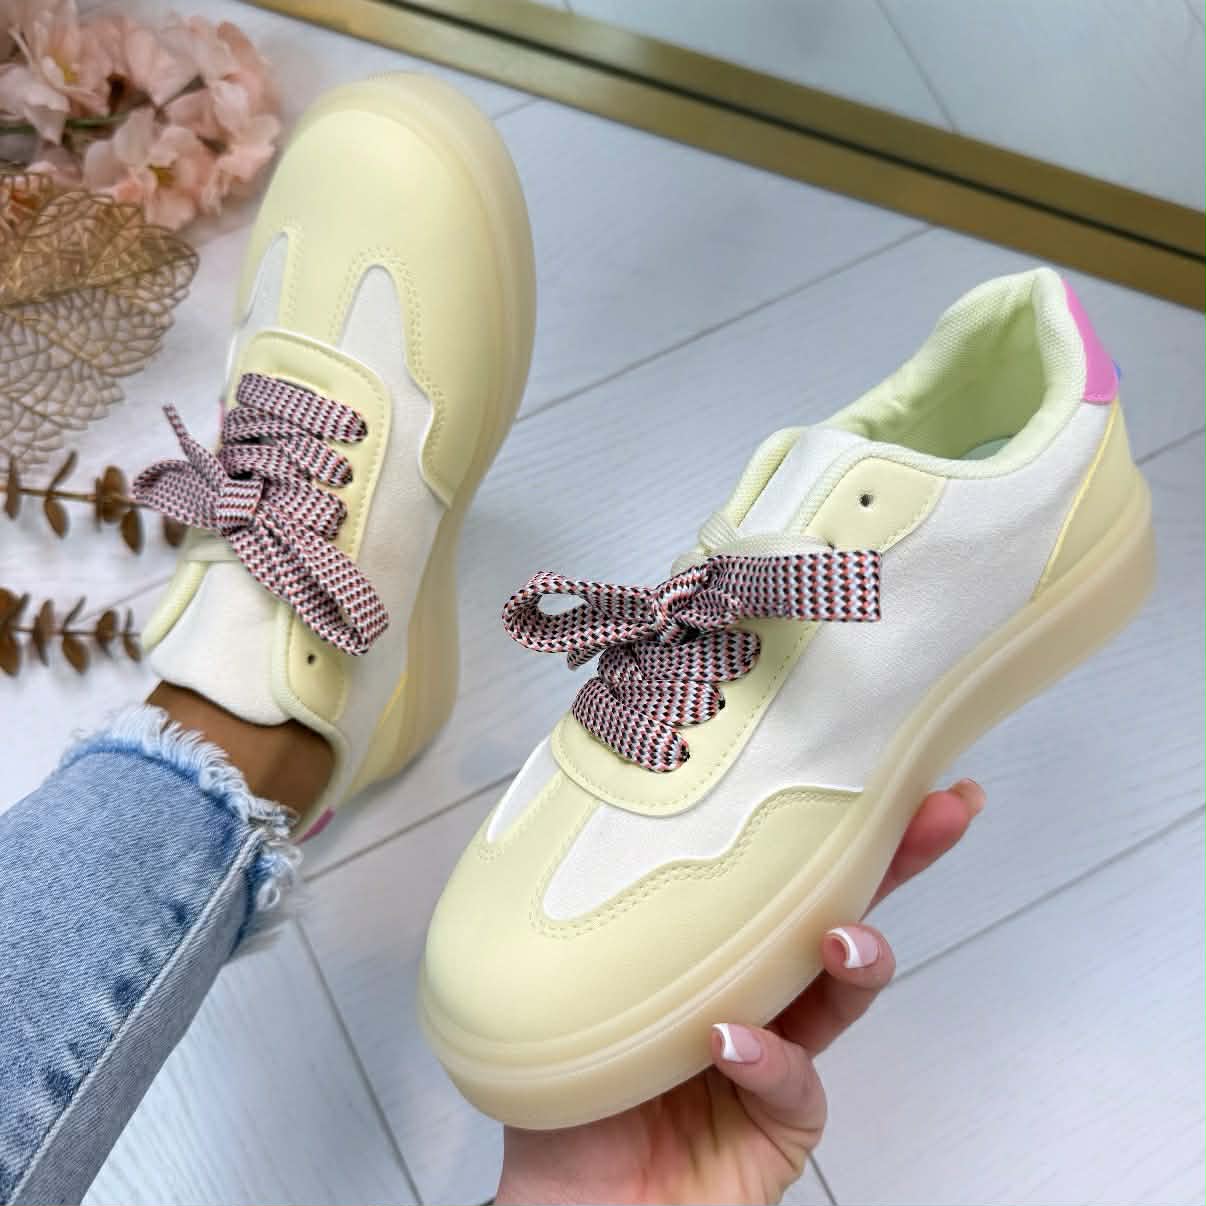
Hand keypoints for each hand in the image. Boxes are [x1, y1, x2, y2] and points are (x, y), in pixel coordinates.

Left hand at [495, 779, 984, 1205]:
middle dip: (897, 858)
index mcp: (709, 942)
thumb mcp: (578, 972)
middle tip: (937, 812)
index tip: (869, 761)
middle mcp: (755, 988)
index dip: (822, 818)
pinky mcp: (782, 1122)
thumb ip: (608, 904)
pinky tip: (731, 1045)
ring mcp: (776, 1054)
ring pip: (842, 991)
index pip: (776, 869)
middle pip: (838, 908)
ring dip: (857, 956)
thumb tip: (603, 797)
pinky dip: (770, 1059)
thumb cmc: (564, 1079)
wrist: (564, 1197)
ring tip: (843, 941)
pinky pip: (794, 1080)